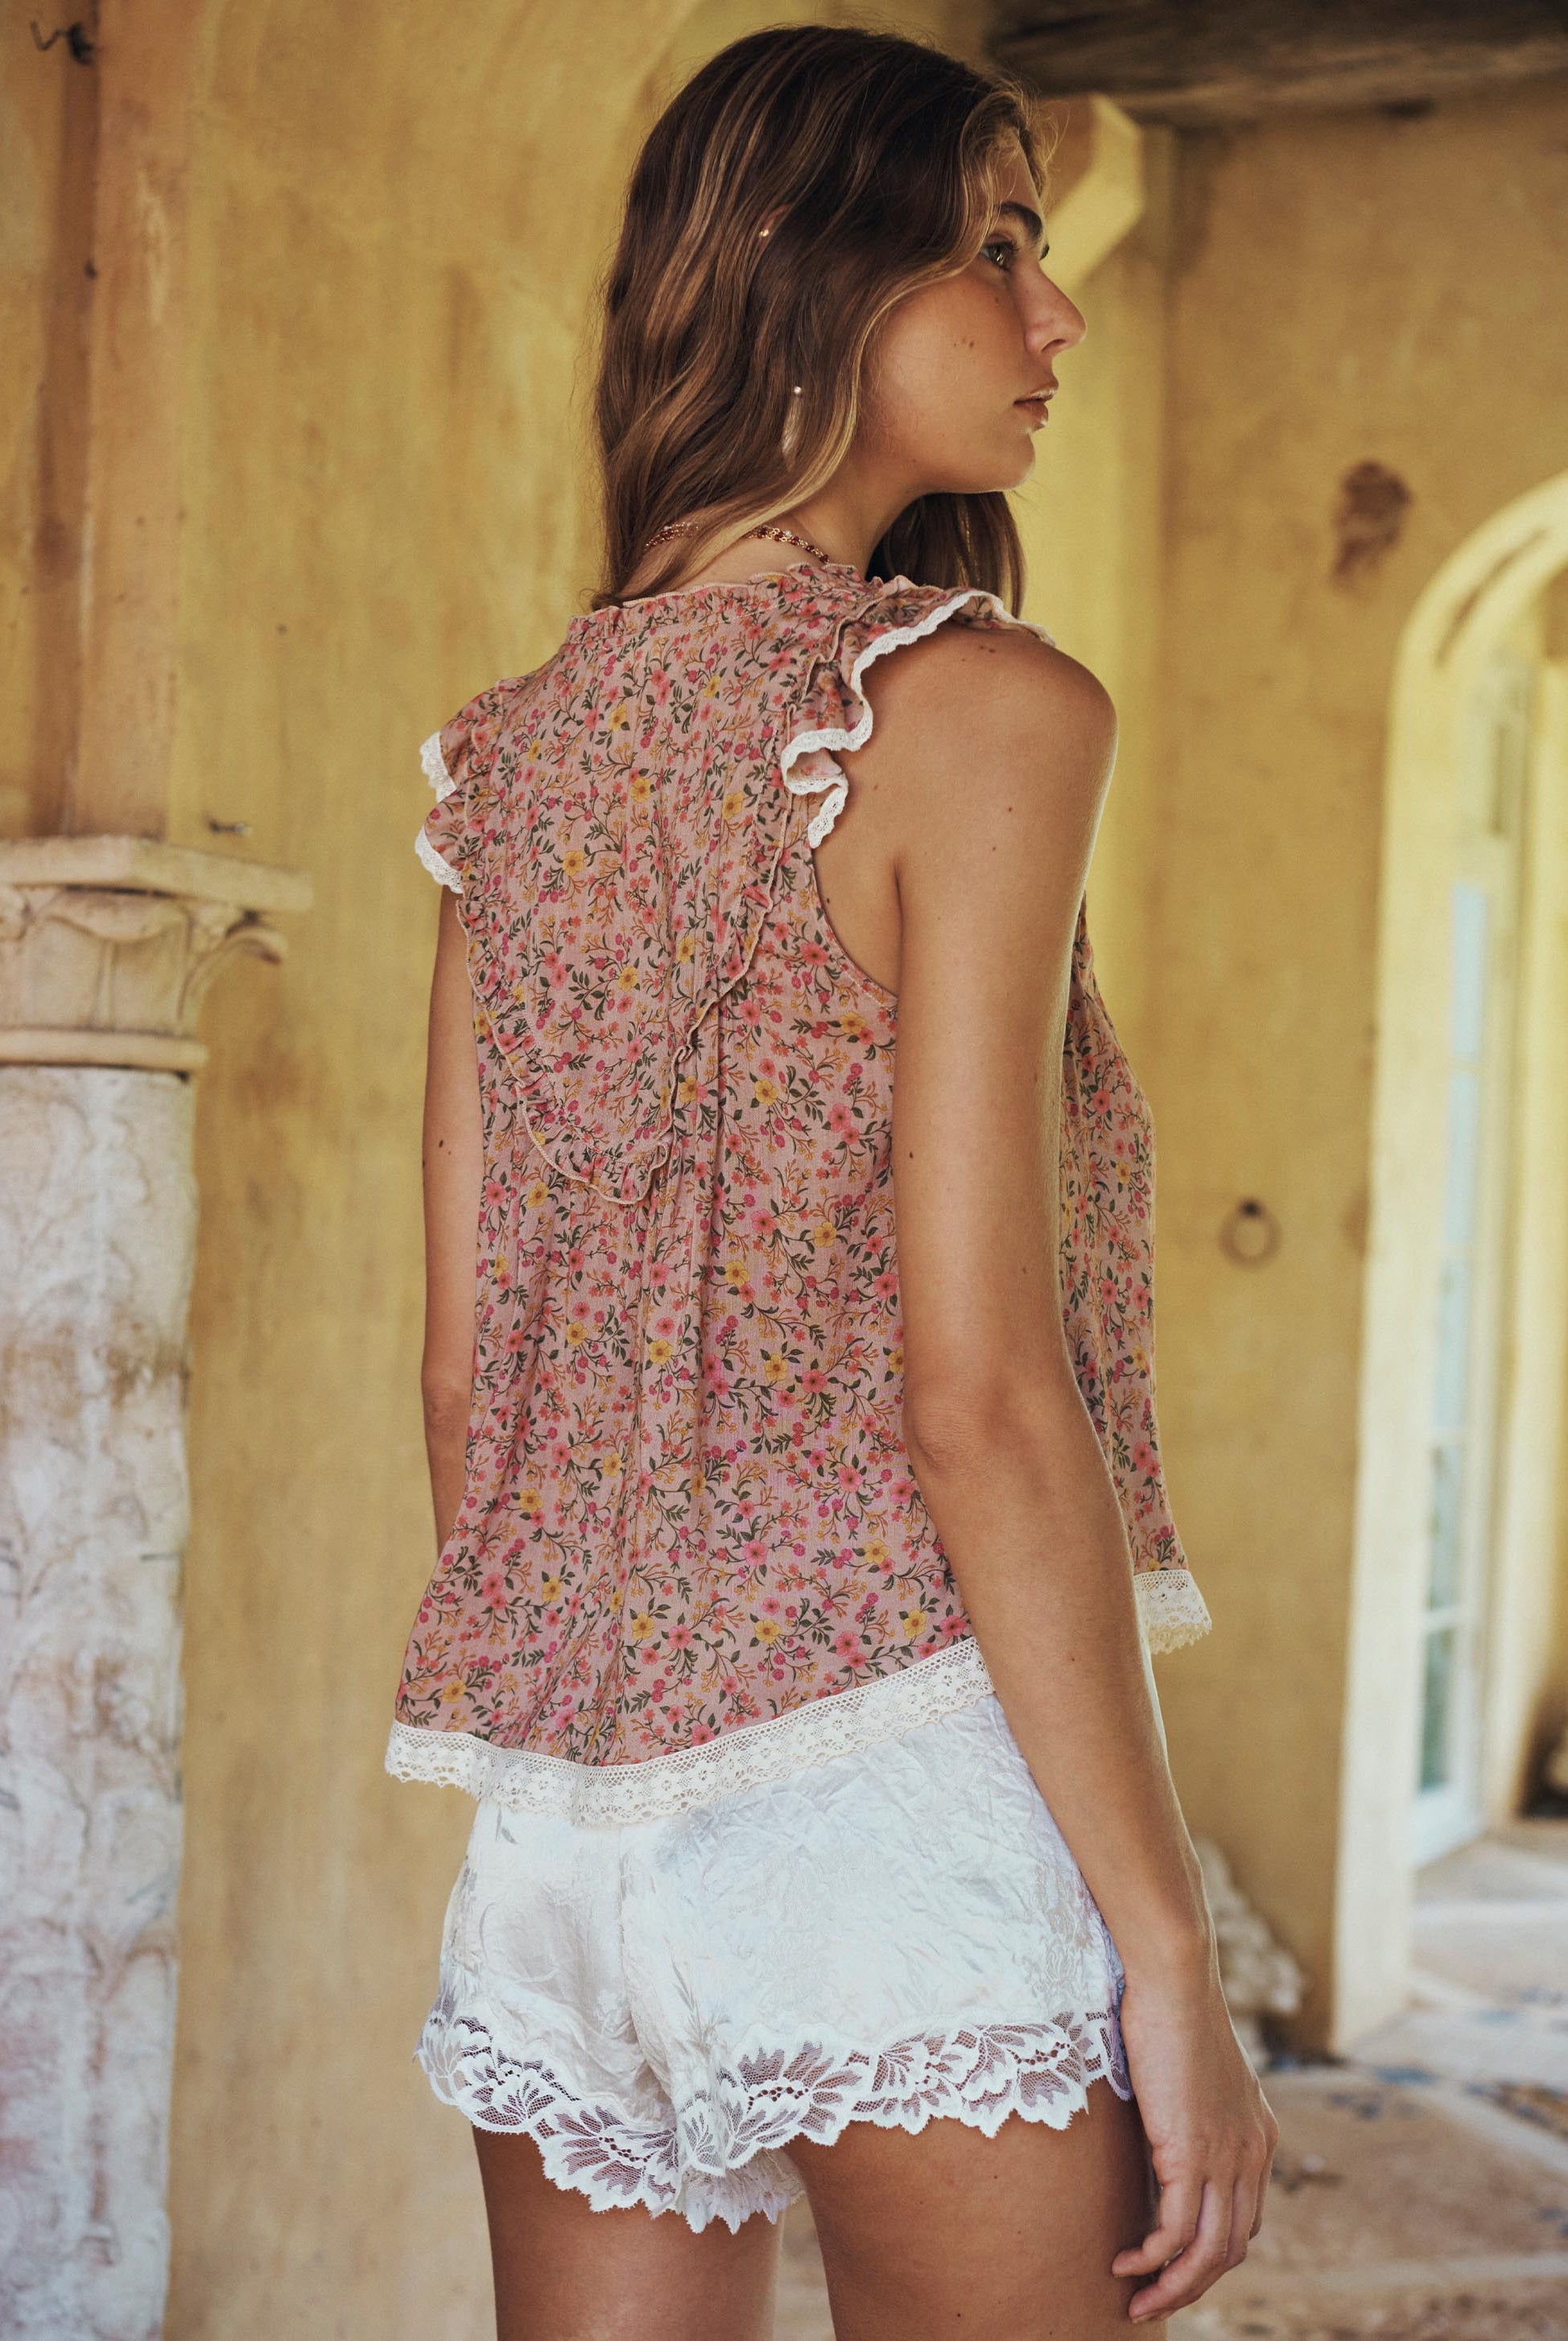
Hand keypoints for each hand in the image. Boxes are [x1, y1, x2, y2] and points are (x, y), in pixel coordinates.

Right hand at [1110, 1961, 1279, 2321]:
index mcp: (1259, 2136)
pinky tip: (1125, 2263)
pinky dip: (1151, 2258)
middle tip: (1151, 2300)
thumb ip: (1193, 2113)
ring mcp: (1227, 2158)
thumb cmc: (1172, 2011)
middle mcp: (1253, 2155)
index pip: (1244, 2220)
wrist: (1176, 1981)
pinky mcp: (1192, 2154)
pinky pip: (1175, 2232)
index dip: (1209, 2254)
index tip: (1172, 2266)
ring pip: (1209, 2254)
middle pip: (1231, 2249)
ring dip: (1172, 2287)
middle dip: (1191, 2285)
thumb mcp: (1195, 2075)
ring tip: (1137, 2300)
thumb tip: (1162, 2138)